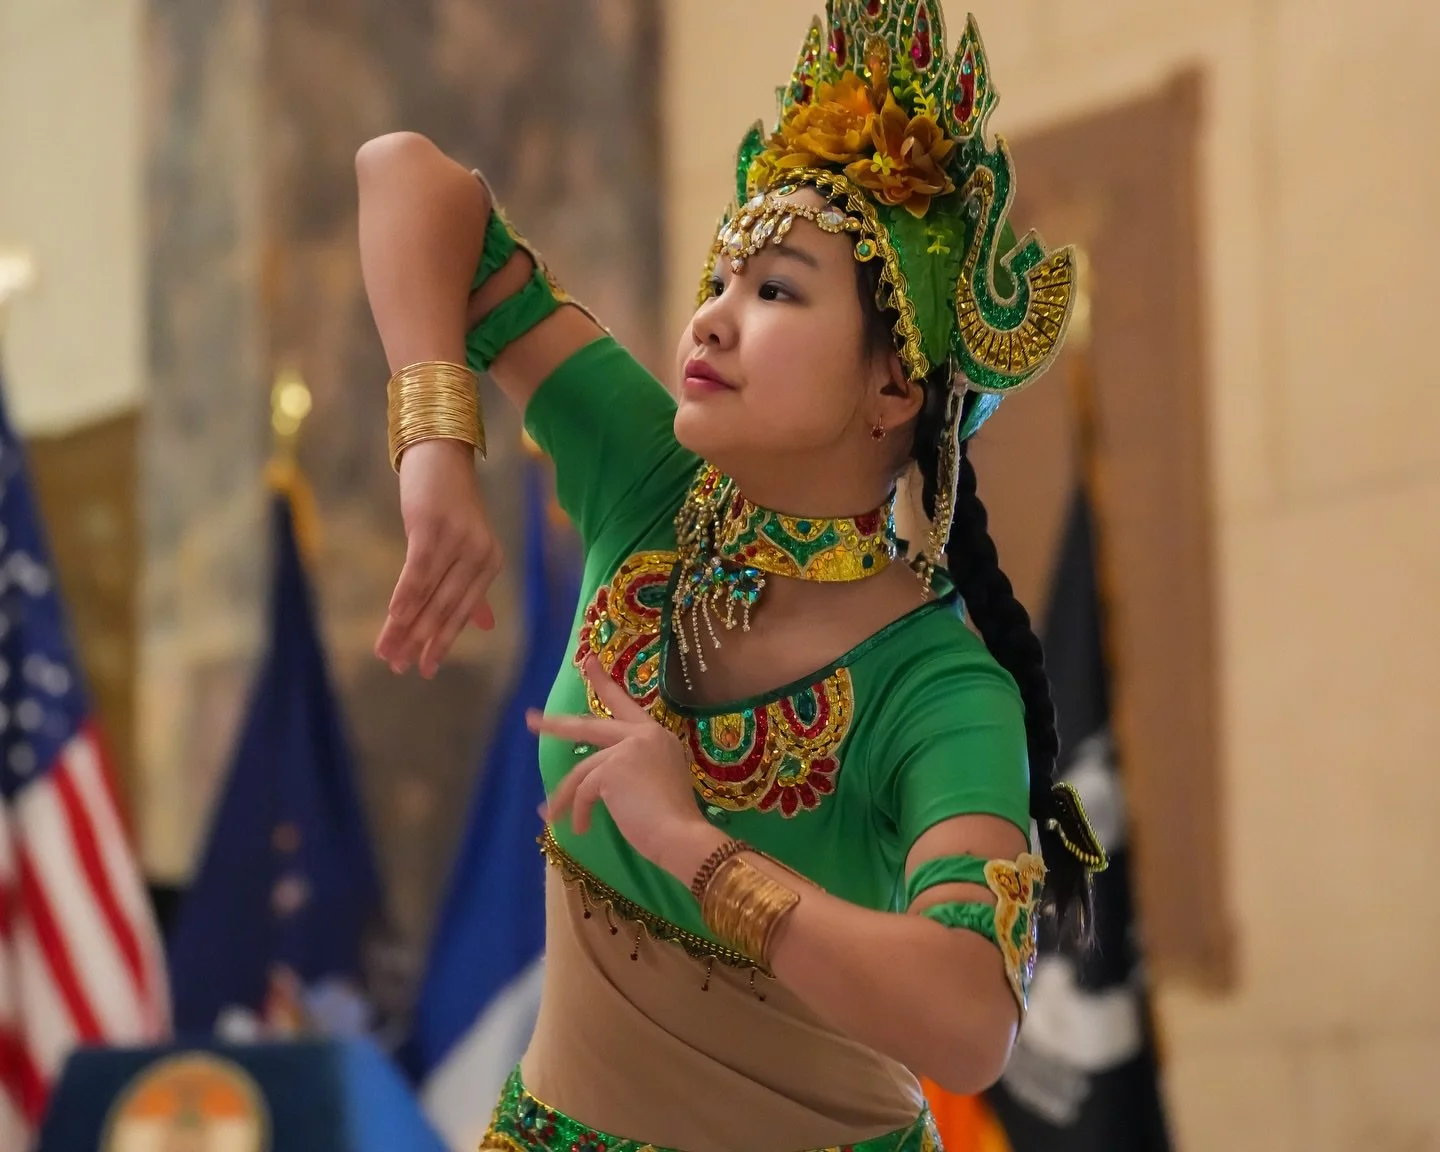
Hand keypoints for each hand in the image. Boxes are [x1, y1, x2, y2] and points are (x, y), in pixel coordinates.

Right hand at [375, 437, 502, 677]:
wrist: (440, 455)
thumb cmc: (449, 503)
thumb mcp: (464, 546)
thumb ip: (473, 586)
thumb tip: (484, 625)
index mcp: (490, 564)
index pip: (462, 612)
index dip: (442, 642)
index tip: (424, 669)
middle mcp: (480, 555)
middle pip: (446, 609)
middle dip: (421, 642)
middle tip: (398, 668)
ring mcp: (459, 541)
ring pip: (430, 594)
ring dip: (405, 626)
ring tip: (386, 651)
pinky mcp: (435, 527)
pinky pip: (419, 570)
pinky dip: (406, 596)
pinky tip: (394, 618)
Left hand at [527, 657, 724, 877]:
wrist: (681, 835)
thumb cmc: (674, 818)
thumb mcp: (658, 782)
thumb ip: (635, 768)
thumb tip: (603, 780)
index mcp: (657, 736)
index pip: (624, 704)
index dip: (604, 683)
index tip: (588, 662)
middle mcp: (642, 735)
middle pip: (589, 725)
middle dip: (556, 724)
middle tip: (530, 720)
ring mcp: (626, 749)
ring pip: (581, 769)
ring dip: (564, 796)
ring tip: (550, 816)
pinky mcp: (611, 769)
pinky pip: (584, 790)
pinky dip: (578, 812)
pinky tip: (581, 829)